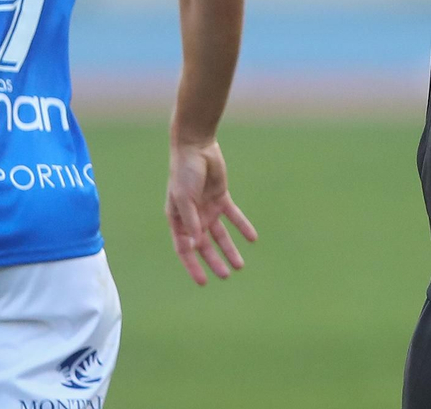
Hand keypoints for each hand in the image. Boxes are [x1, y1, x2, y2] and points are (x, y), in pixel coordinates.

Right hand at [166, 140, 257, 285]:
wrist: (196, 148)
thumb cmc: (184, 172)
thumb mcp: (184, 198)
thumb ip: (191, 221)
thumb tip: (197, 245)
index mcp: (178, 219)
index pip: (185, 249)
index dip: (193, 266)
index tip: (203, 282)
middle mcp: (193, 217)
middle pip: (205, 245)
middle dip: (214, 261)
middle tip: (226, 276)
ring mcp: (207, 208)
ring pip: (220, 235)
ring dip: (229, 249)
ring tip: (240, 265)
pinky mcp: (221, 198)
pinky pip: (233, 216)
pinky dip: (242, 227)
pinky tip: (252, 238)